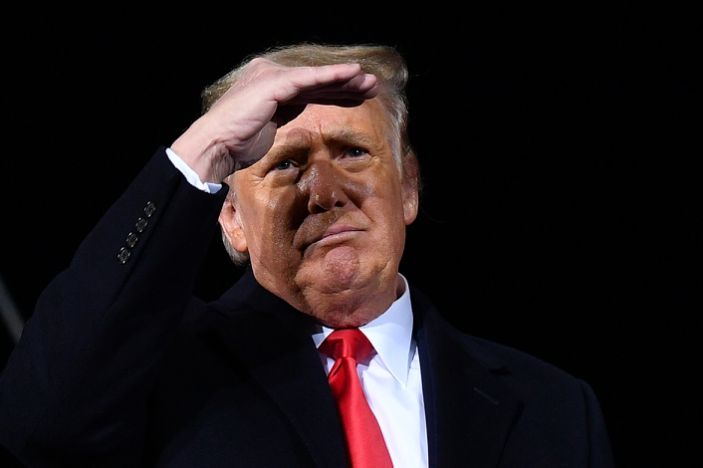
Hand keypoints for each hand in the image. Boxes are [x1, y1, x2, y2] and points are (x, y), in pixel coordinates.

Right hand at [171, 58, 377, 182]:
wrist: (216, 146)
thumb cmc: (237, 142)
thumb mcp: (267, 123)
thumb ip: (284, 111)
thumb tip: (299, 108)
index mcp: (269, 83)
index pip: (308, 87)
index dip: (335, 91)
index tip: (357, 97)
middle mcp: (270, 74)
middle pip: (315, 81)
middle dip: (345, 85)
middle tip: (371, 87)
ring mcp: (272, 76)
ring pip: (316, 78)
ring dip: (346, 80)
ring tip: (370, 83)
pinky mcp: (275, 83)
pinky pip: (309, 79)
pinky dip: (332, 76)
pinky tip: (353, 74)